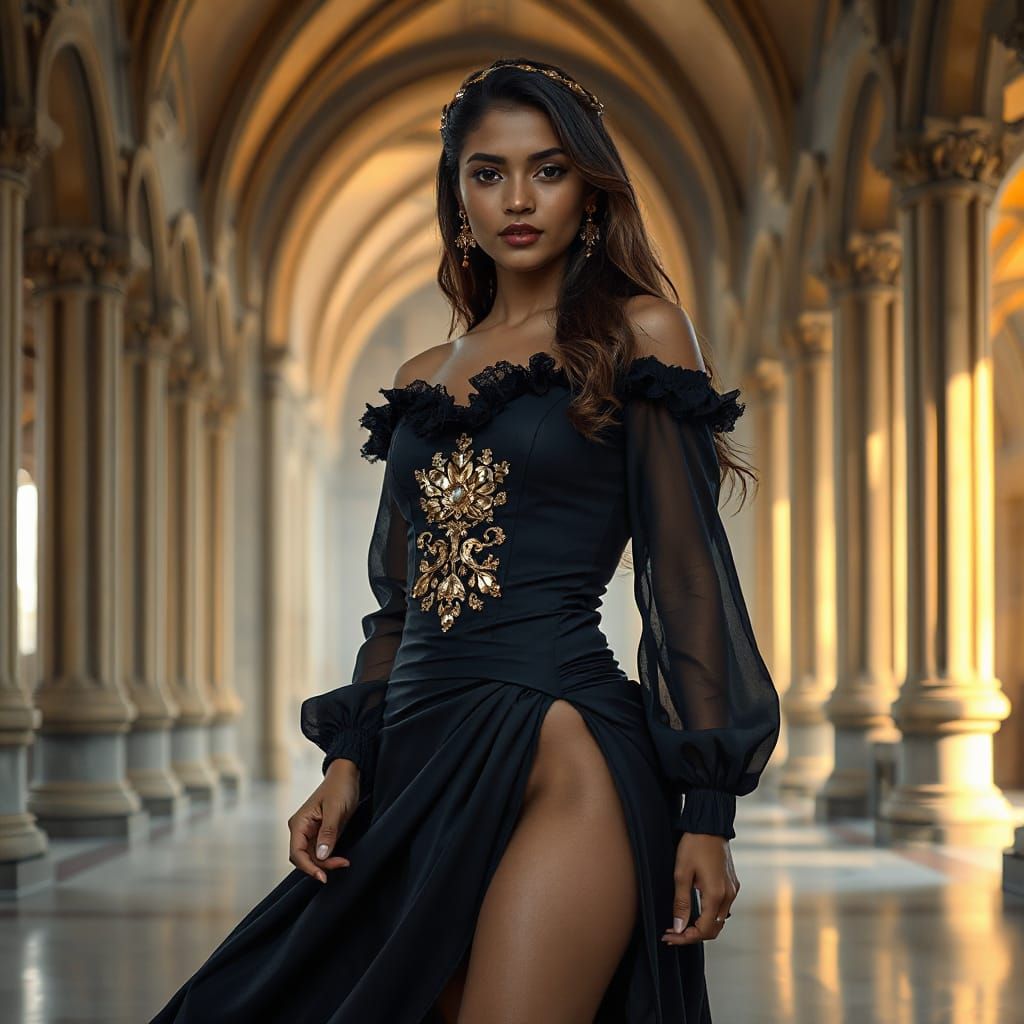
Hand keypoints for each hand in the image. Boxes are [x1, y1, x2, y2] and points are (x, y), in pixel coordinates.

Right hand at [287, 759, 359, 882]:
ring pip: (313, 858)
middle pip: (304, 858)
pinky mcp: (320, 834)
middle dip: (321, 865)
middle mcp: (301, 829)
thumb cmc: (340, 788)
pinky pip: (321, 852)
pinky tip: (341, 858)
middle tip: (342, 864)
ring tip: (344, 861)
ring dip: (327, 863)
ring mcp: (310, 832)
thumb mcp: (336, 810)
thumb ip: (328, 833)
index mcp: (299, 823)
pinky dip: (330, 858)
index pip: (296, 853)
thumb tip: (321, 856)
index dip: (308, 867)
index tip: (323, 876)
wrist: (347, 776)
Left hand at [662, 832, 738, 945]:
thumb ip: (681, 903)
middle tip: (672, 933)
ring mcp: (732, 890)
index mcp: (716, 895)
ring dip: (700, 926)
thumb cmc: (694, 845)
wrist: (710, 824)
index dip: (685, 937)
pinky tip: (694, 911)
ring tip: (680, 924)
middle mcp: (728, 896)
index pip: (703, 930)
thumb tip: (679, 927)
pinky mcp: (732, 884)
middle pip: (713, 930)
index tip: (669, 936)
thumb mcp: (682, 873)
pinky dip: (708, 915)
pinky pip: (722, 908)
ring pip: (718, 920)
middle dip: (692, 935)